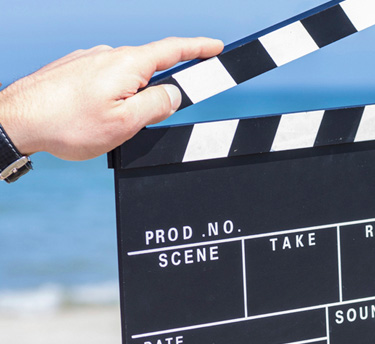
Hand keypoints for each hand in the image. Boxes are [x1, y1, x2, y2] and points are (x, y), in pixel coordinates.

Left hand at [0, 37, 222, 160]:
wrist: (15, 121)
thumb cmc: (67, 125)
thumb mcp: (125, 124)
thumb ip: (157, 106)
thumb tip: (174, 94)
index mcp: (128, 65)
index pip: (174, 50)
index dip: (199, 48)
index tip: (217, 47)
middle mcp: (109, 55)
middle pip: (149, 68)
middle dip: (157, 91)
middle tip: (147, 120)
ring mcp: (88, 61)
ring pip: (125, 78)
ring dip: (128, 99)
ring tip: (108, 127)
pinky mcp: (72, 70)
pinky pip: (103, 81)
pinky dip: (108, 97)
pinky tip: (91, 119)